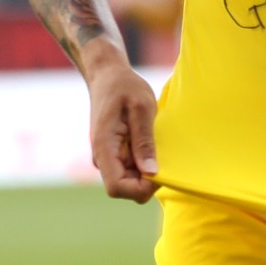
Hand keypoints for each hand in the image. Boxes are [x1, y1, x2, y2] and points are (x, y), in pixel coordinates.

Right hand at [85, 52, 159, 203]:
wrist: (107, 76)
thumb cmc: (124, 87)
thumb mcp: (141, 107)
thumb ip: (144, 140)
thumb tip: (151, 171)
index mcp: (104, 148)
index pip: (117, 188)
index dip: (141, 188)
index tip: (159, 170)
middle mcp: (102, 158)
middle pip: (125, 188)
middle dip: (147, 180)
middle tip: (163, 154)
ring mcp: (107, 157)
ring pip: (129, 180)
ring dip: (147, 170)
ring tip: (156, 142)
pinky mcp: (114, 153)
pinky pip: (131, 168)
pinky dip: (144, 162)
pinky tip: (151, 142)